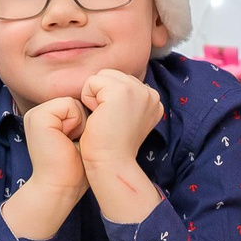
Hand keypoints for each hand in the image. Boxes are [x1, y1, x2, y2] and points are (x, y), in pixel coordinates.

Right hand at [1, 96, 90, 240]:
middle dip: (85, 122)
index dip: (87, 122)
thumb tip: (104, 101)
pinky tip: (67, 139)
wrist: (62, 188)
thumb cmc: (76, 169)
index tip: (79, 142)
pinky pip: (69, 104)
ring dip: (81, 123)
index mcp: (47, 117)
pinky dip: (76, 122)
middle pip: (77, 101)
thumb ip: (86, 117)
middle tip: (74, 143)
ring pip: (74, 102)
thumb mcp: (82, 136)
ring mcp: (36, 113)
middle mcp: (39, 112)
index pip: (78, 103)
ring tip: (70, 142)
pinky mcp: (38, 116)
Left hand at [78, 69, 164, 223]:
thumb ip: (125, 101)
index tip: (114, 123)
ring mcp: (138, 90)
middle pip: (111, 75)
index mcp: (152, 100)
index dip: (109, 100)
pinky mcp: (122, 91)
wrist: (111, 164)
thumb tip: (110, 90)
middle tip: (107, 121)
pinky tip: (98, 117)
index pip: (120, 82)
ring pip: (102, 76)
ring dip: (94, 96)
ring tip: (103, 118)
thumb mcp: (125, 119)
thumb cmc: (111, 147)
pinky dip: (88, 98)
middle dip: (102, 94)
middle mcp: (150, 93)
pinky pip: (92, 82)